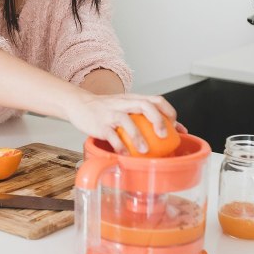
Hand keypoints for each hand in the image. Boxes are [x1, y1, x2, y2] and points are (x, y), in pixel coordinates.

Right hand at [66, 92, 180, 154]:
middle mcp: (123, 103)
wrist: (78, 104)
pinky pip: (111, 135)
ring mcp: (110, 113)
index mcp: (132, 99)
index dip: (169, 112)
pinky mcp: (99, 124)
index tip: (175, 127)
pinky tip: (126, 154)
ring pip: (126, 120)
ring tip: (145, 150)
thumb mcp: (126, 106)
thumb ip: (144, 115)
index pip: (156, 99)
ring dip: (138, 136)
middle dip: (158, 120)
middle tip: (164, 136)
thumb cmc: (105, 108)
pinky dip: (120, 145)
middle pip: (145, 105)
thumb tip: (174, 130)